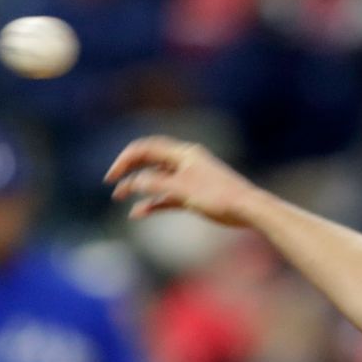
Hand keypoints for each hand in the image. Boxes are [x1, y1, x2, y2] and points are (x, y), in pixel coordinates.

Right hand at [106, 136, 257, 226]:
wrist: (249, 210)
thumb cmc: (220, 197)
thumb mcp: (183, 190)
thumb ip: (156, 185)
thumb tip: (132, 183)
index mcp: (183, 153)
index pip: (146, 148)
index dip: (126, 160)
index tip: (113, 176)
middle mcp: (185, 162)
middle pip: (149, 161)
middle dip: (129, 172)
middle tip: (112, 184)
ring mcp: (189, 179)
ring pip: (157, 179)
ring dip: (139, 187)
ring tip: (121, 197)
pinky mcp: (194, 195)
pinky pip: (168, 196)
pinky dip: (153, 202)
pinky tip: (139, 213)